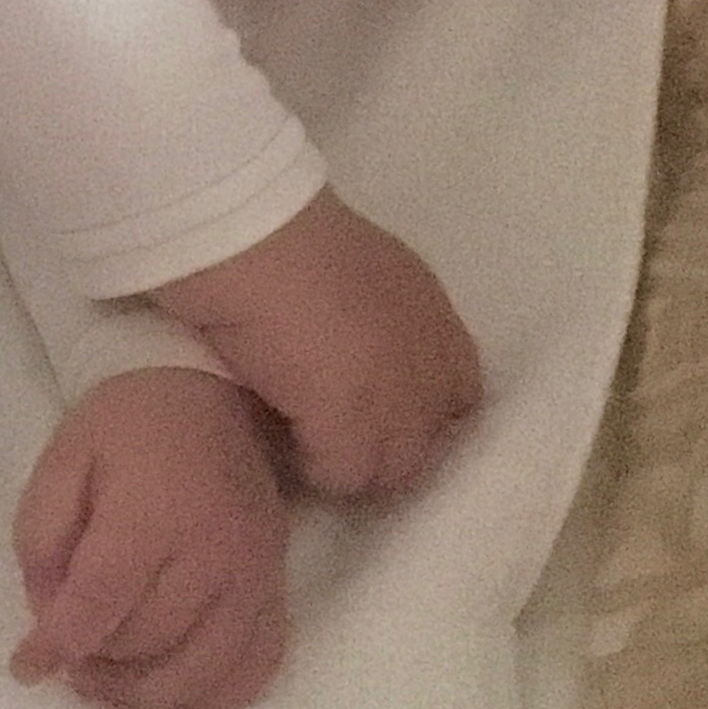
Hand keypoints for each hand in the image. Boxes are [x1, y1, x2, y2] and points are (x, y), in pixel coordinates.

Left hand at [9, 366, 293, 708]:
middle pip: (147, 643)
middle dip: (95, 663)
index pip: (101, 600)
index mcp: (153, 512)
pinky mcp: (277, 592)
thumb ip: (43, 541)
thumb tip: (49, 616)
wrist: (209, 394)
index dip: (58, 645)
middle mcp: (214, 552)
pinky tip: (170, 682)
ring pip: (198, 674)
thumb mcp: (62, 461)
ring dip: (142, 693)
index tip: (26, 666)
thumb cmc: (126, 426)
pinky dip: (206, 695)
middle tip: (68, 653)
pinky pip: (250, 673)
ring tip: (107, 675)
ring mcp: (254, 578)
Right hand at [143, 190, 482, 496]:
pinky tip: (278, 442)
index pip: (456, 399)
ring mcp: (400, 396)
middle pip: (426, 446)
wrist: (250, 233)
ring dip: (348, 467)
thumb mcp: (360, 275)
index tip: (368, 418)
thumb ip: (380, 322)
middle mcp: (431, 360)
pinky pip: (341, 475)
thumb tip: (356, 365)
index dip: (413, 418)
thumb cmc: (285, 238)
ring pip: (390, 472)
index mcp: (433, 318)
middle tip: (328, 439)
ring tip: (301, 445)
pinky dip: (308, 468)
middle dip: (382, 452)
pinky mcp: (354, 422)